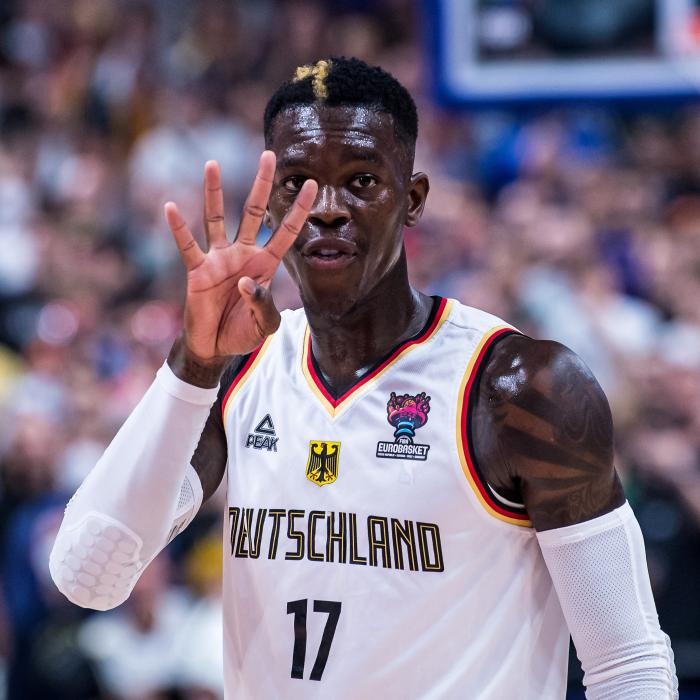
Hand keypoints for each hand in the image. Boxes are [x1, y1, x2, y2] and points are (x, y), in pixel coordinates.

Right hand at [165, 151, 316, 362]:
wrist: (215, 347)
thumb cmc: (243, 333)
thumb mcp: (263, 325)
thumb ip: (262, 305)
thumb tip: (245, 282)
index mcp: (265, 265)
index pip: (286, 232)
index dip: (298, 210)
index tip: (312, 185)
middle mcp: (243, 254)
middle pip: (254, 212)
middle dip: (262, 185)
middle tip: (270, 155)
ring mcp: (219, 259)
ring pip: (217, 218)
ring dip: (215, 193)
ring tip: (213, 164)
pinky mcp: (197, 270)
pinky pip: (187, 245)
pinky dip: (179, 228)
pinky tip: (171, 207)